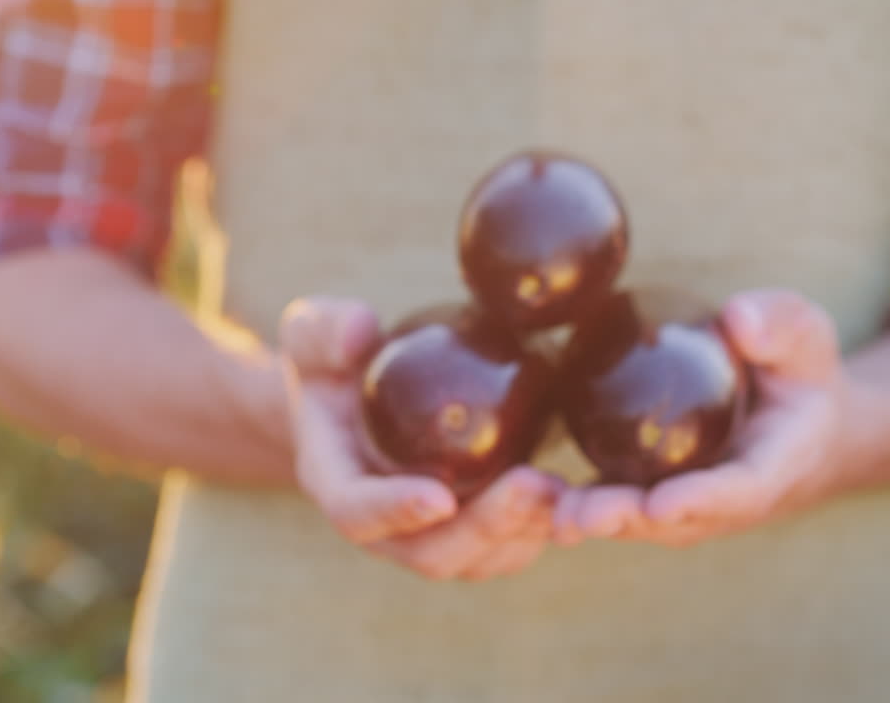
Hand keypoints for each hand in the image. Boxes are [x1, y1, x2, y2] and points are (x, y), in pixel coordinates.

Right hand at [280, 296, 562, 579]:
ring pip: (475, 560)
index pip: (357, 514)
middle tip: (534, 484)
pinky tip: (575, 496)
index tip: (438, 497)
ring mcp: (426, 534)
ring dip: (522, 534)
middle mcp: (382, 525)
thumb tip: (358, 333)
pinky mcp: (468, 527)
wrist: (350, 398)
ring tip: (564, 492)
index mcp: (336, 481)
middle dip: (484, 527)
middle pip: (429, 552)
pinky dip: (539, 531)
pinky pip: (505, 548)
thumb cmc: (330, 362)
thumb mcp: (313, 333)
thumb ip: (327, 329)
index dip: (395, 511)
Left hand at [553, 289, 856, 548]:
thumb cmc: (801, 371)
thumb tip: (736, 319)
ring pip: (640, 522)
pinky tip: (529, 499)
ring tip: (552, 517)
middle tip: (582, 517)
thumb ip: (780, 325)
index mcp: (774, 466)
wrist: (799, 419)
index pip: (739, 492)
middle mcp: (728, 500)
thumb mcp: (806, 337)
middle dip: (628, 521)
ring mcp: (690, 504)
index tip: (661, 503)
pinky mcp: (656, 493)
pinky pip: (619, 503)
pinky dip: (578, 506)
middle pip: (676, 521)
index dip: (701, 501)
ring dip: (596, 521)